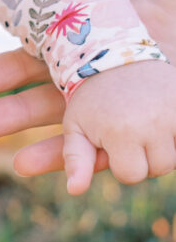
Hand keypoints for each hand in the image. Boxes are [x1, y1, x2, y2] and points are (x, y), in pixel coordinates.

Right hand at [0, 0, 175, 180]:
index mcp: (119, 33)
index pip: (55, 54)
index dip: (16, 68)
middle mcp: (125, 73)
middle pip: (60, 99)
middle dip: (16, 115)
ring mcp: (147, 105)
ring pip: (88, 132)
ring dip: (47, 148)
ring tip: (6, 160)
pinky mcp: (169, 130)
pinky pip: (130, 154)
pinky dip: (95, 165)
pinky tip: (68, 174)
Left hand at [62, 60, 175, 193]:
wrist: (115, 51)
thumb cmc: (92, 94)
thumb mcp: (77, 125)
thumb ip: (76, 159)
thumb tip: (75, 190)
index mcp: (120, 131)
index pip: (131, 175)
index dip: (121, 162)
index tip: (113, 141)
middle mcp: (151, 123)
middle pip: (157, 168)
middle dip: (144, 155)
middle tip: (131, 128)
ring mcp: (172, 111)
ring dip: (163, 145)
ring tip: (147, 122)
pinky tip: (163, 120)